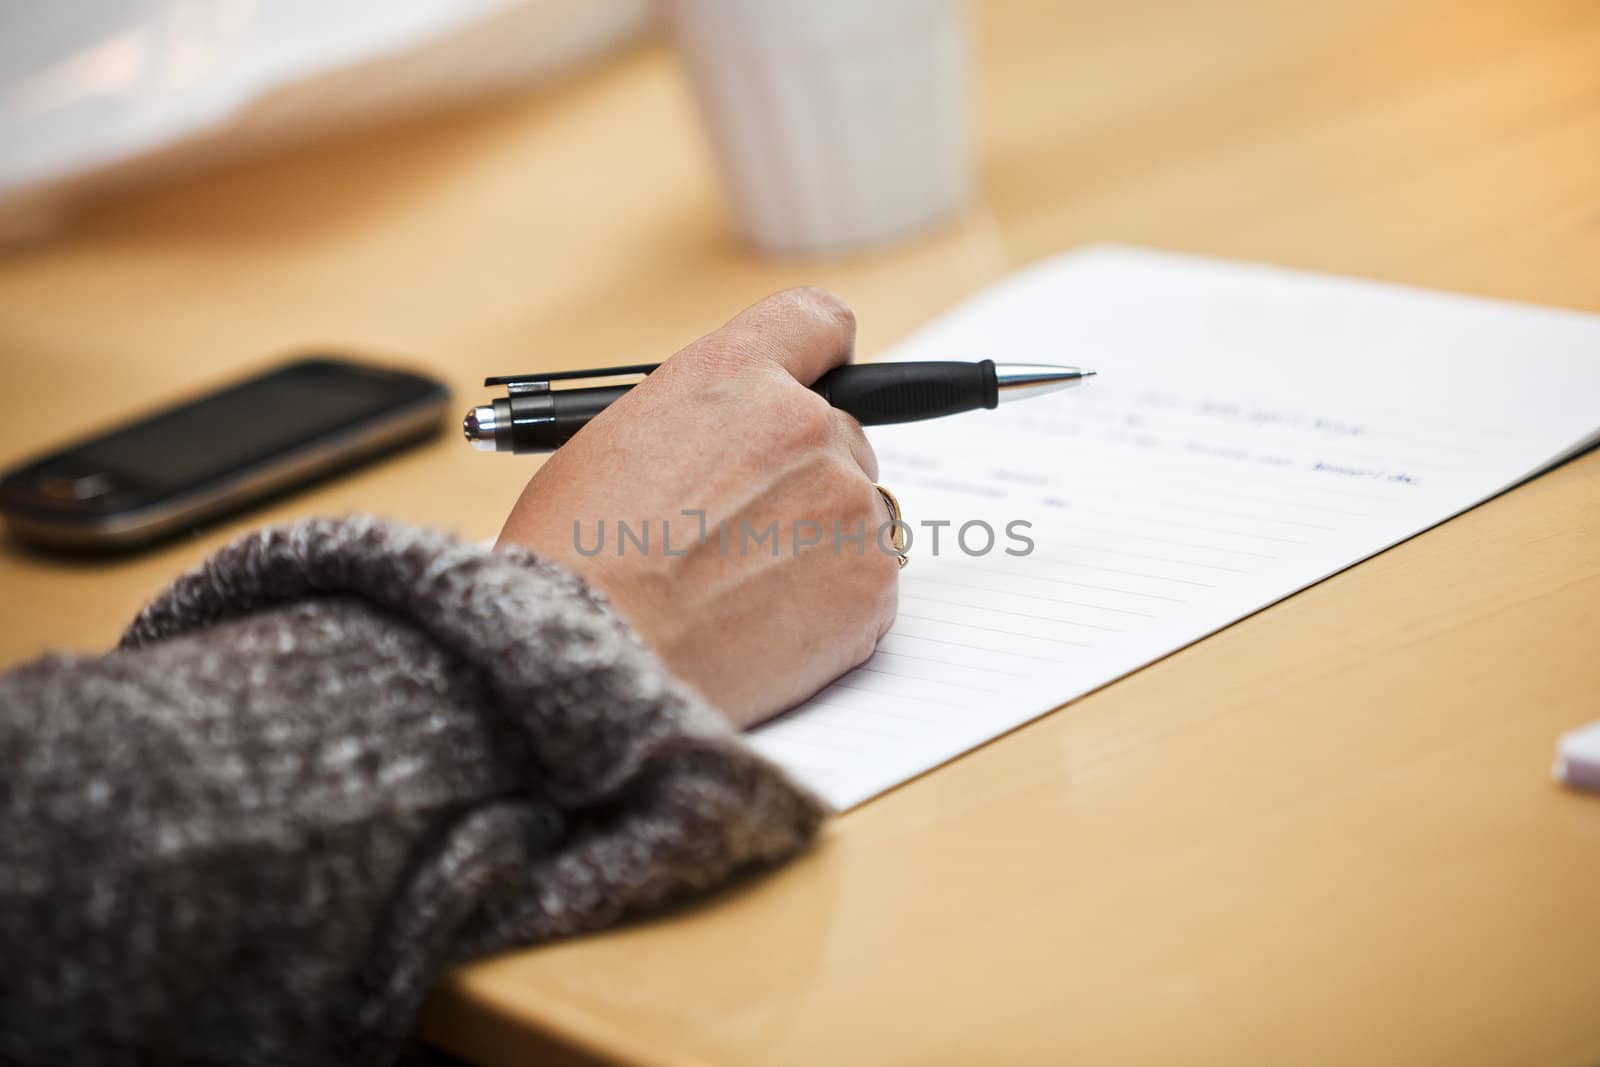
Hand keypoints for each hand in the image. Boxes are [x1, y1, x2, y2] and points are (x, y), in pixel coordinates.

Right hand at [498, 288, 899, 727]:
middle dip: (802, 480)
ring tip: (734, 594)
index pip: (817, 322)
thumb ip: (698, 423)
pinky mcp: (872, 584)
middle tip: (739, 535)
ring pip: (854, 517)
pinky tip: (761, 630)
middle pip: (840, 437)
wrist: (591, 657)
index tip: (821, 378)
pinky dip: (829, 611)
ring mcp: (848, 505)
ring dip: (816, 547)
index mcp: (734, 375)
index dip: (820, 355)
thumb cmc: (574, 558)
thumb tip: (736, 444)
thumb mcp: (612, 440)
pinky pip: (866, 588)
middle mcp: (805, 425)